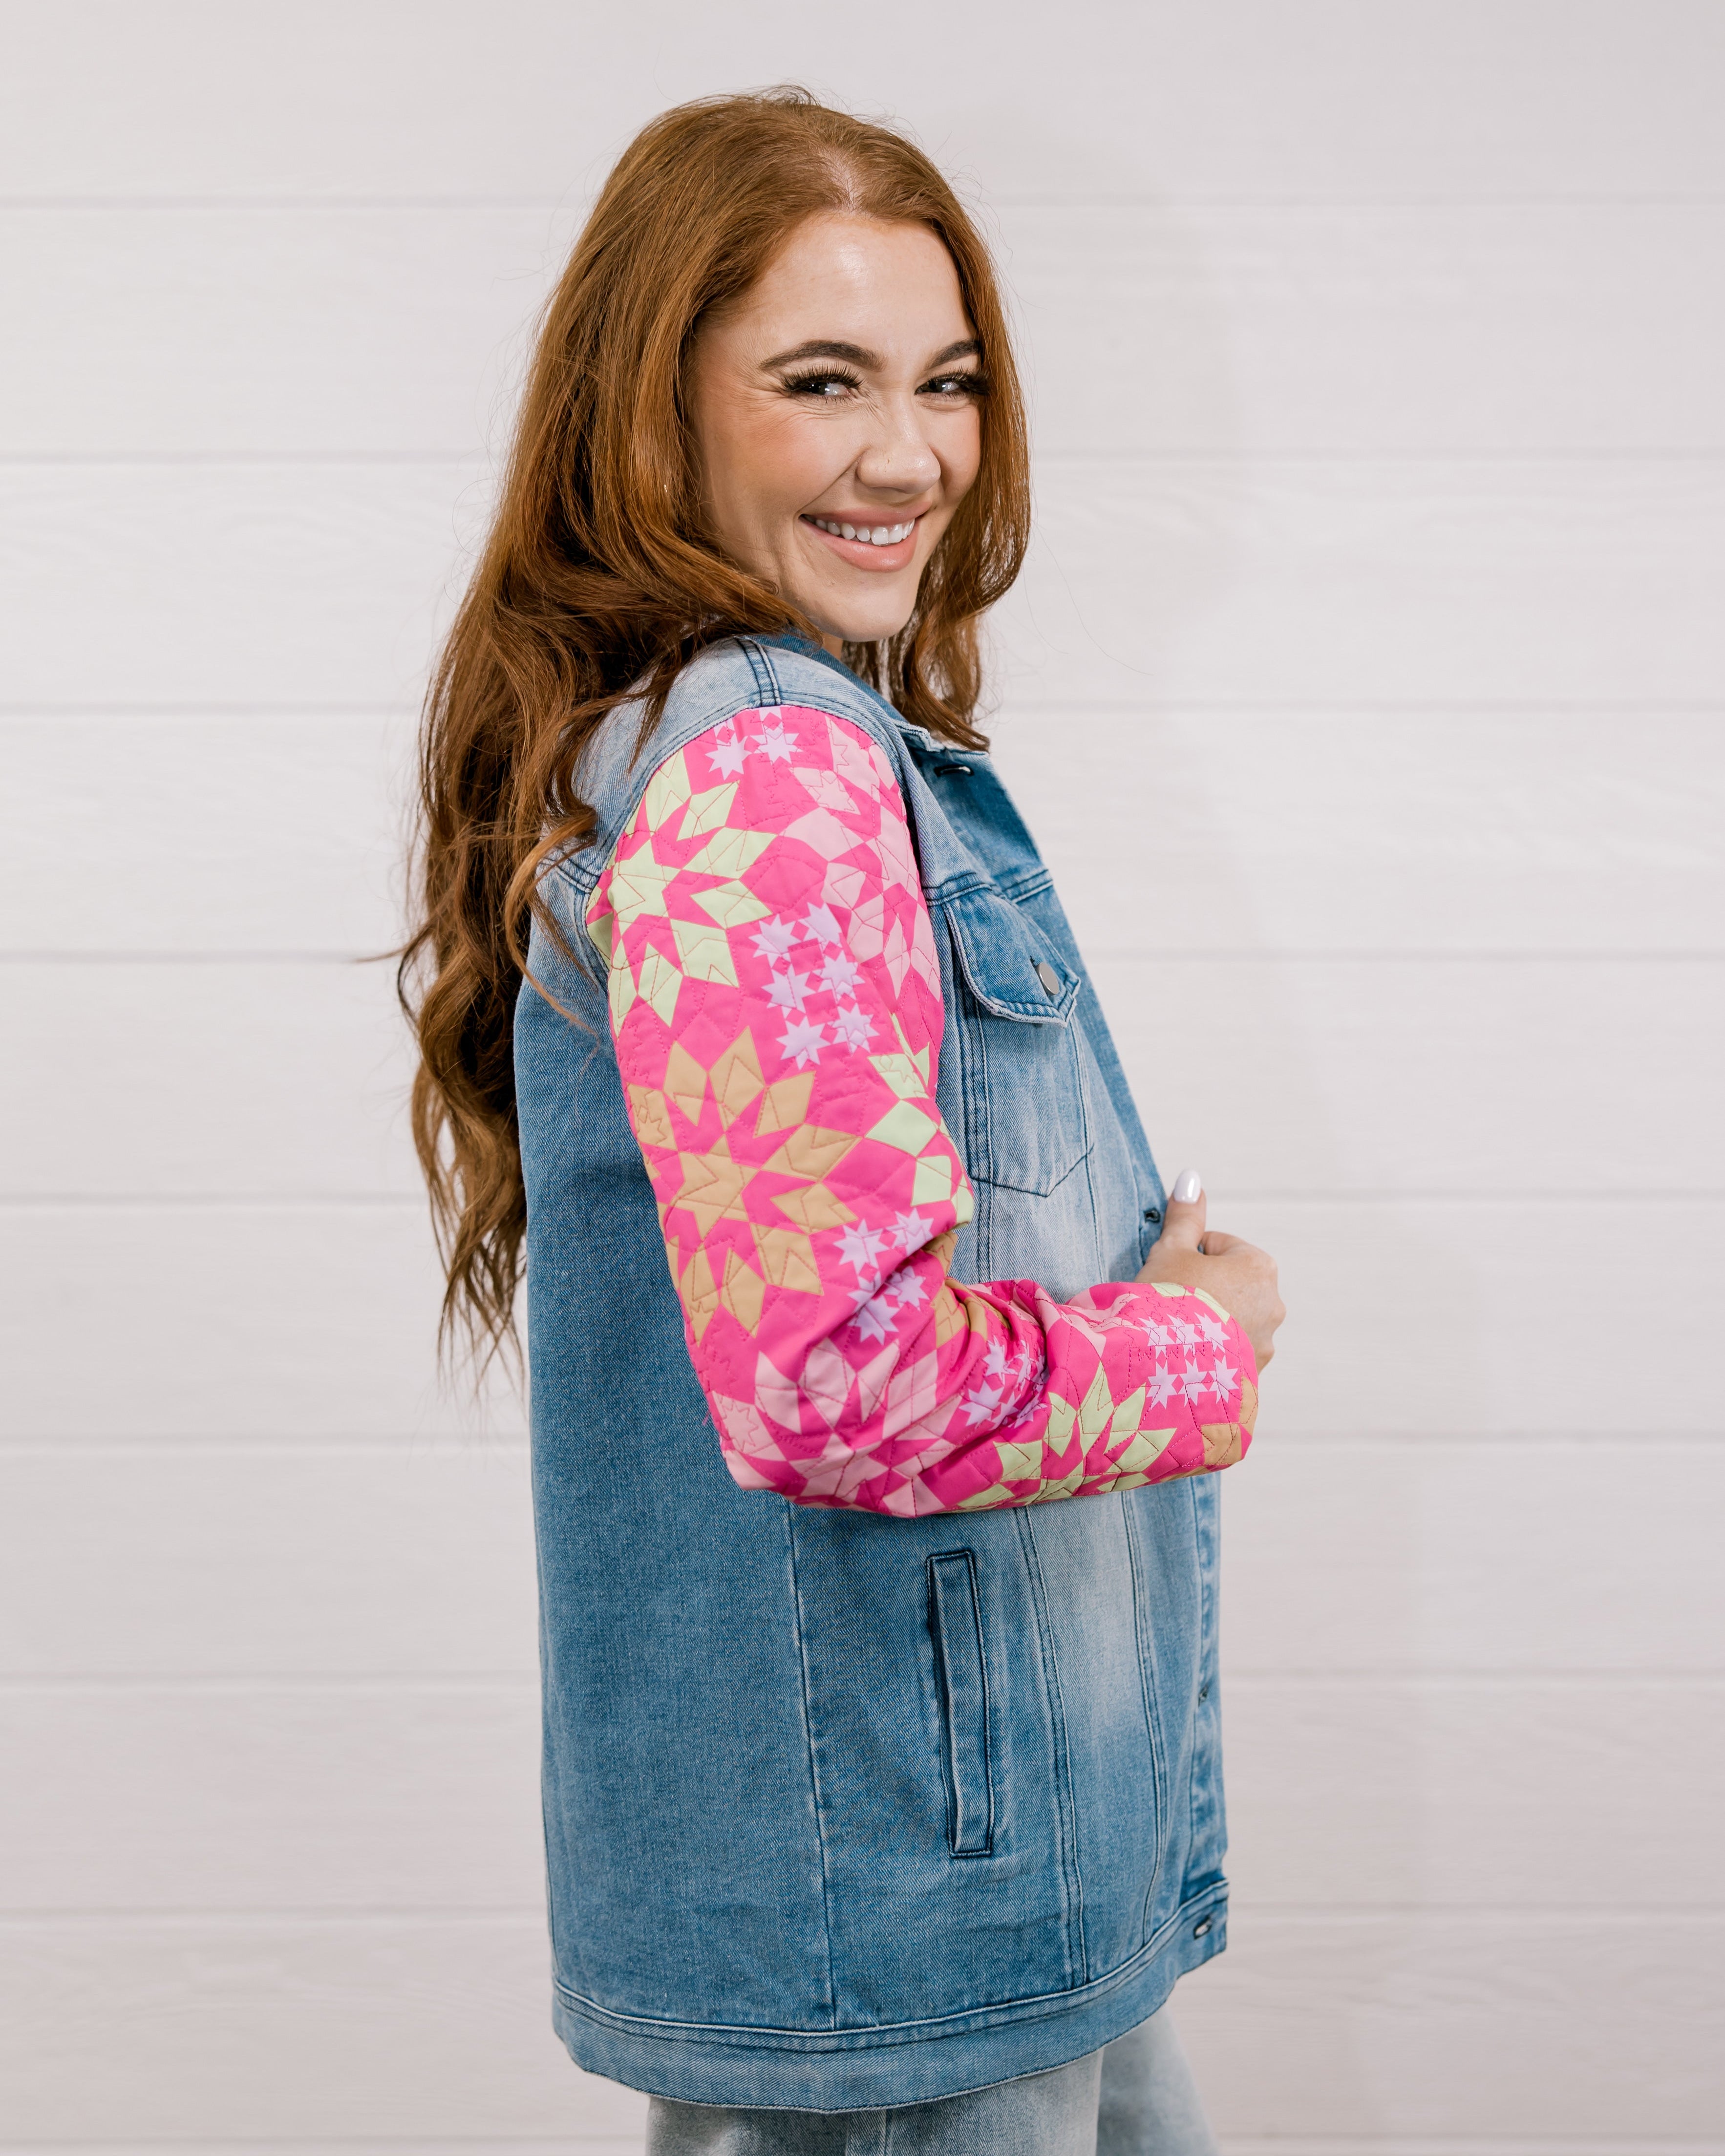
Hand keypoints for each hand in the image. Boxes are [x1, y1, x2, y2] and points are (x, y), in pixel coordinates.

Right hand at [1137, 1170, 1284, 1370]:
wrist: (1163, 1365)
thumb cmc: (1167, 1300)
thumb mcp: (1171, 1249)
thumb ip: (1185, 1215)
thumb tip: (1191, 1179)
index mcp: (1259, 1266)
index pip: (1217, 1245)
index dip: (1186, 1256)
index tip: (1169, 1272)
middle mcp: (1273, 1303)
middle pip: (1229, 1282)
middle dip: (1203, 1287)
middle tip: (1172, 1300)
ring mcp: (1265, 1340)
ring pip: (1232, 1317)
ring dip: (1209, 1318)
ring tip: (1179, 1329)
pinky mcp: (1253, 1371)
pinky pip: (1231, 1350)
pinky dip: (1213, 1348)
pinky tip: (1188, 1352)